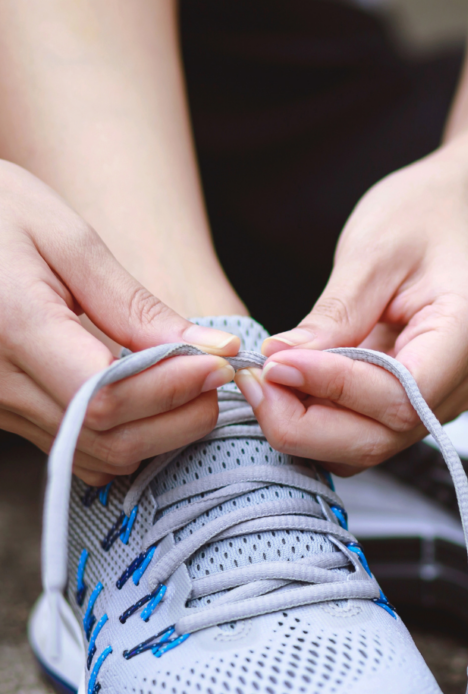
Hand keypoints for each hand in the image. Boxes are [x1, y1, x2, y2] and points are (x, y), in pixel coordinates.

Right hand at [0, 161, 240, 483]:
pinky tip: (150, 401)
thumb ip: (134, 304)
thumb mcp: (66, 238)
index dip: (173, 388)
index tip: (220, 362)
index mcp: (12, 328)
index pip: (107, 395)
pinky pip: (76, 452)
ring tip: (192, 384)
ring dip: (159, 432)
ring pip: (96, 454)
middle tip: (217, 375)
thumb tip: (213, 348)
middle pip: (108, 436)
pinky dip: (125, 438)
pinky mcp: (1, 417)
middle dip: (180, 415)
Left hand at [234, 148, 467, 474]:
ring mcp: (454, 398)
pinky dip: (326, 421)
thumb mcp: (372, 250)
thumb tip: (280, 362)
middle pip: (386, 436)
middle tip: (255, 383)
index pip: (403, 393)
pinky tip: (293, 389)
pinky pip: (373, 431)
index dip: (334, 389)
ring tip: (267, 383)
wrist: (458, 213)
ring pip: (374, 444)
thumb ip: (334, 314)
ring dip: (310, 427)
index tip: (274, 364)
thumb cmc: (421, 217)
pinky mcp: (429, 404)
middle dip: (309, 423)